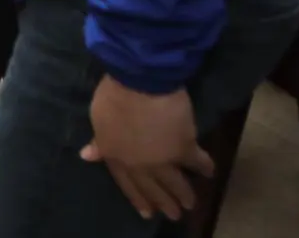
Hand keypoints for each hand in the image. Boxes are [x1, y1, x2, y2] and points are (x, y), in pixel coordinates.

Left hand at [80, 80, 212, 221]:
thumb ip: (99, 140)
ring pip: (175, 183)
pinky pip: (197, 161)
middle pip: (153, 188)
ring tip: (191, 204)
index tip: (147, 212)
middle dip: (163, 203)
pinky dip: (205, 166)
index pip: (127, 184)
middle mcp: (140, 165)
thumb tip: (88, 155)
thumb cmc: (113, 96)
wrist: (139, 83)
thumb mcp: (98, 118)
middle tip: (174, 215)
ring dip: (184, 195)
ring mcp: (163, 159)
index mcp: (116, 157)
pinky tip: (210, 172)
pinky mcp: (185, 148)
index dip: (138, 198)